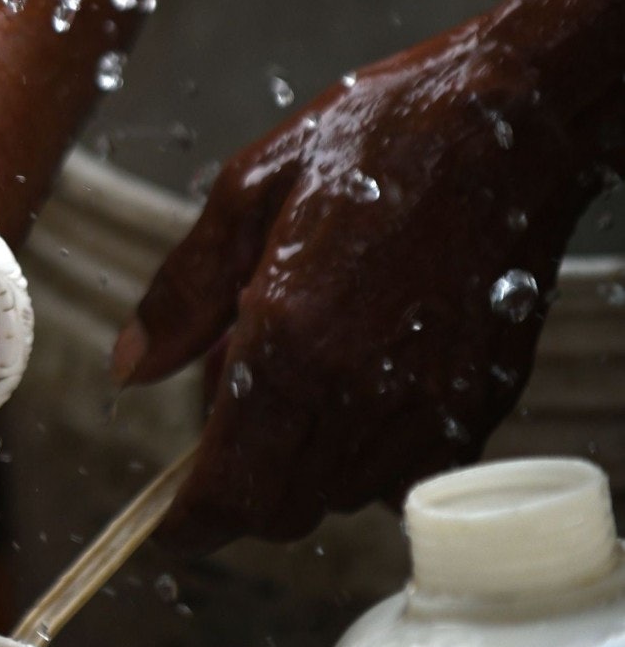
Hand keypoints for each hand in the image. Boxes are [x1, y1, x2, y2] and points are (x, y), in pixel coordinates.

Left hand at [112, 0, 624, 555]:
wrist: (517, 119)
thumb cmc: (381, 138)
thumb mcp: (247, 190)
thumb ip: (181, 292)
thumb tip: (129, 368)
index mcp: (292, 337)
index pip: (230, 488)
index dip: (191, 524)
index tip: (167, 527)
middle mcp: (361, 389)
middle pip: (282, 510)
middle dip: (238, 490)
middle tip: (225, 419)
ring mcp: (430, 404)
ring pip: (341, 497)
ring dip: (301, 465)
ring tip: (297, 375)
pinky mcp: (482, 403)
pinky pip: (406, 472)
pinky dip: (366, 453)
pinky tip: (357, 380)